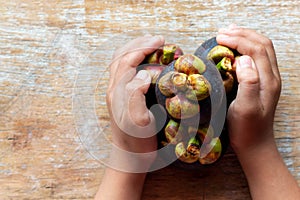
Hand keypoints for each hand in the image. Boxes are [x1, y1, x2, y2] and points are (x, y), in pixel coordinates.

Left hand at [107, 35, 163, 153]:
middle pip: (121, 57)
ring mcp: (117, 94)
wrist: (129, 159)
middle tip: (158, 40)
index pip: (127, 60)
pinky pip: (125, 72)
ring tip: (152, 46)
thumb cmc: (137, 143)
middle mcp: (114, 89)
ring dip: (136, 50)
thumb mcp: (138, 121)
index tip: (161, 41)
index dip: (143, 47)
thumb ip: (135, 95)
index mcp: (117, 92)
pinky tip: (147, 63)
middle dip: (139, 44)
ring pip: (121, 63)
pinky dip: (136, 61)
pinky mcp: (122, 99)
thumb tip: (143, 74)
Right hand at [216, 25, 299, 199]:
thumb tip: (243, 59)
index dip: (239, 40)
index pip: (257, 50)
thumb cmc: (247, 128)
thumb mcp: (245, 108)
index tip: (220, 37)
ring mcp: (267, 79)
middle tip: (222, 32)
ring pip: (262, 49)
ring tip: (229, 33)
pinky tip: (234, 49)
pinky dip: (245, 47)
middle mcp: (271, 77)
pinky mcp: (261, 83)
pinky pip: (257, 58)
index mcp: (268, 81)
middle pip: (262, 44)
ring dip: (246, 37)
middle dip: (243, 34)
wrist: (254, 143)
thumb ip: (248, 82)